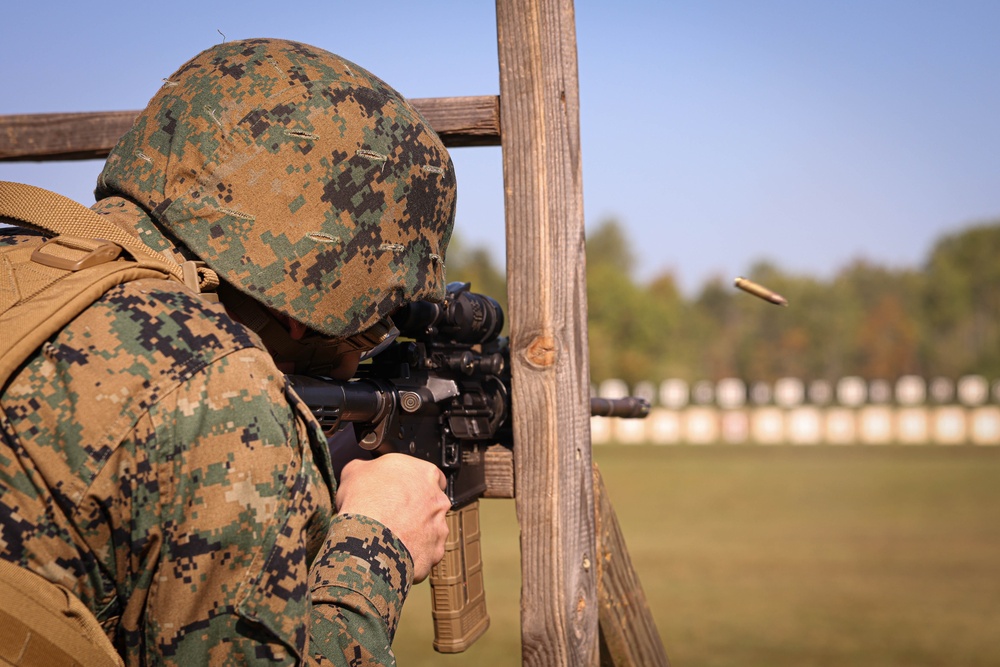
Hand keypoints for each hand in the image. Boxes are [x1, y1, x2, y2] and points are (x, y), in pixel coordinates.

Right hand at [336, 454, 450, 581]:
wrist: (367, 539)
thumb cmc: (365, 503)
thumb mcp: (355, 471)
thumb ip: (367, 468)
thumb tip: (362, 471)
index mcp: (425, 473)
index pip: (429, 475)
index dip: (412, 484)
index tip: (400, 490)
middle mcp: (438, 499)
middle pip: (431, 502)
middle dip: (415, 509)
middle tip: (393, 514)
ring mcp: (439, 526)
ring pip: (430, 529)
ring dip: (415, 532)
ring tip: (390, 535)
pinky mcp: (435, 551)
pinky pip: (426, 552)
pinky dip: (413, 552)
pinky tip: (395, 550)